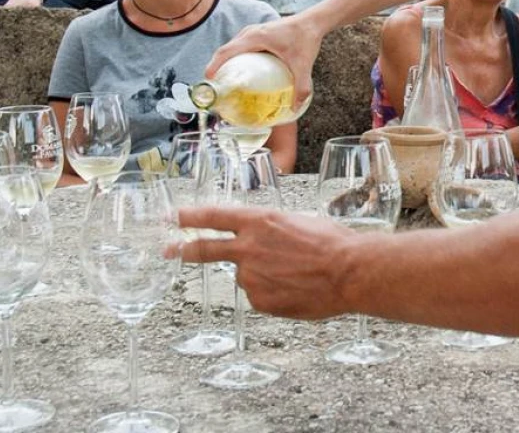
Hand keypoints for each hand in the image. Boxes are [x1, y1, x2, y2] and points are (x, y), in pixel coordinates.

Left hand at [177, 205, 348, 319]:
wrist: (349, 271)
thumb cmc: (333, 243)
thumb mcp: (299, 222)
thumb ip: (273, 231)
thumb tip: (267, 242)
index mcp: (260, 222)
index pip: (215, 216)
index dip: (191, 216)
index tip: (173, 216)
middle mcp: (248, 248)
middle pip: (205, 249)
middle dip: (183, 249)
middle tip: (168, 250)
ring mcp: (251, 277)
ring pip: (247, 276)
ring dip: (263, 275)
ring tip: (296, 274)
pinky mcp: (259, 301)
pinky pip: (261, 296)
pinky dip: (274, 293)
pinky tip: (297, 288)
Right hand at [206, 14, 322, 109]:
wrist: (313, 21)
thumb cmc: (306, 38)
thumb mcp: (303, 64)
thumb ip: (301, 87)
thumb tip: (296, 108)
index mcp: (255, 37)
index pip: (226, 52)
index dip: (213, 67)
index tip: (208, 83)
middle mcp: (250, 32)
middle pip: (225, 51)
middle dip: (216, 68)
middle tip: (215, 88)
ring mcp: (253, 32)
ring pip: (232, 48)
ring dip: (224, 63)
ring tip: (224, 82)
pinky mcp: (258, 34)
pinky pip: (241, 47)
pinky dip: (235, 58)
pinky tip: (242, 73)